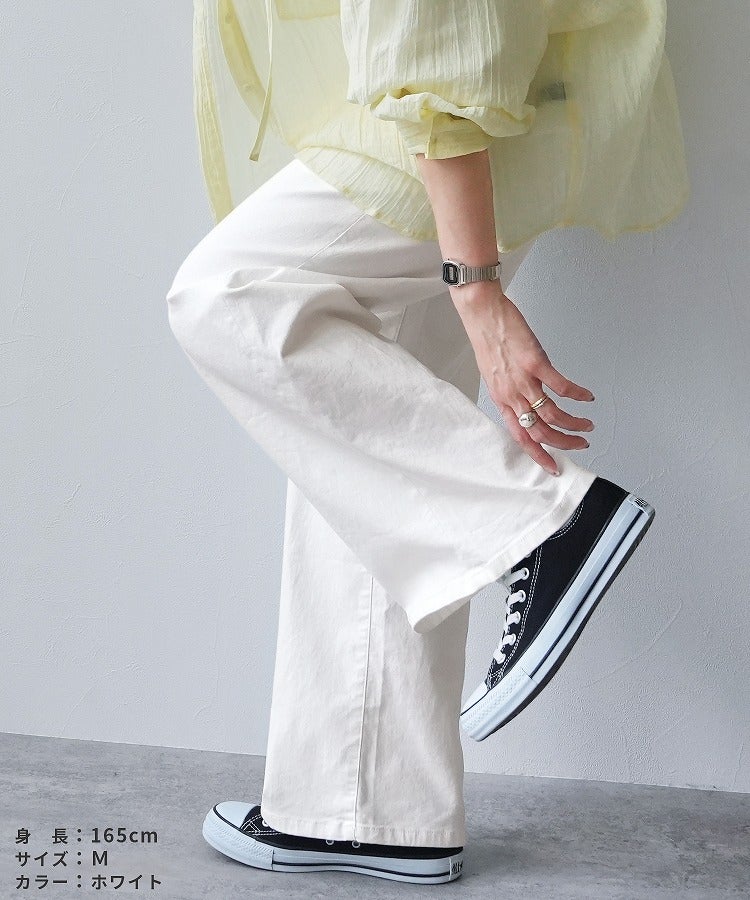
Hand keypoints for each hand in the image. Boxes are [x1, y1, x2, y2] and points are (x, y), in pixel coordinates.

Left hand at [452, 283, 594, 475]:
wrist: (482, 315)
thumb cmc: (488, 341)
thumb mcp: (494, 376)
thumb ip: (510, 393)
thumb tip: (525, 404)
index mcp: (502, 401)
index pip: (521, 437)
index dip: (538, 455)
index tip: (553, 467)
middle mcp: (512, 395)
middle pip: (540, 431)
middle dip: (564, 443)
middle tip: (581, 444)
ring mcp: (523, 380)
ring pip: (552, 414)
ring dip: (574, 423)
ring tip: (588, 424)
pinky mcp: (535, 363)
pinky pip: (561, 386)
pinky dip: (577, 395)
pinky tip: (587, 397)